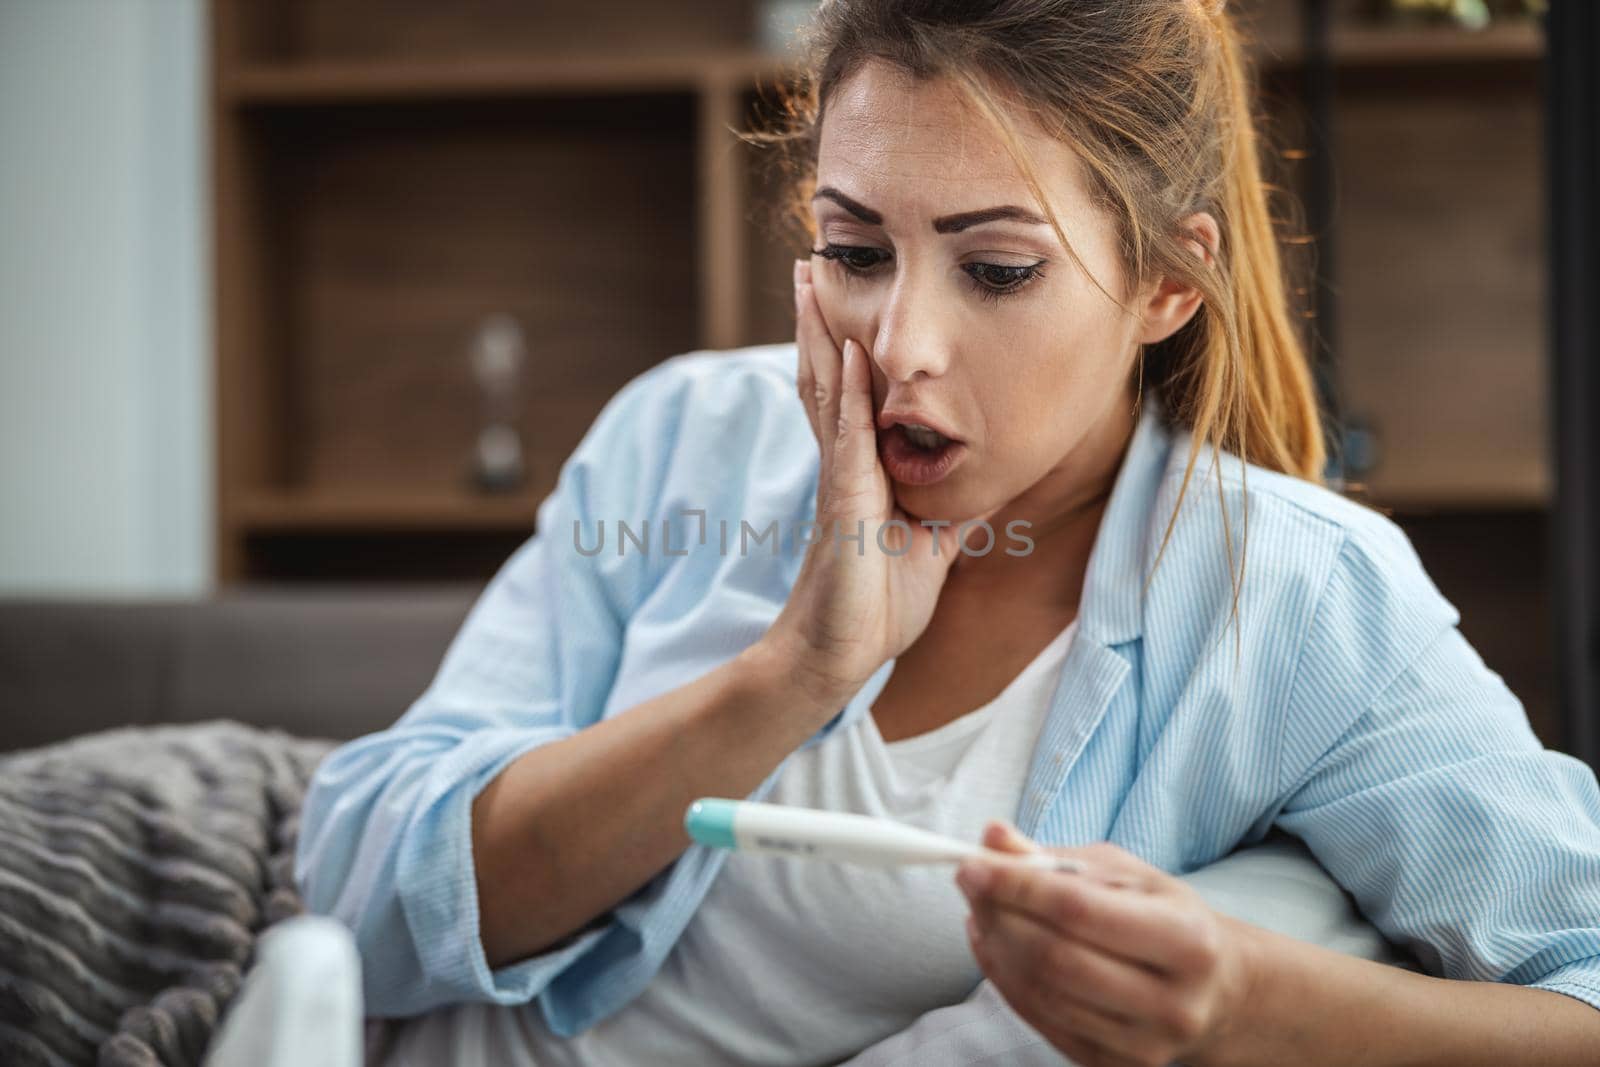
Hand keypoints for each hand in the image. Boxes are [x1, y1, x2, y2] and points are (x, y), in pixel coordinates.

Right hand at [764, 257, 981, 708]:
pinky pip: (846, 437)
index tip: (841, 292)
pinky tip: (849, 350)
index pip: (848, 392)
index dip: (842, 341)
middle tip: (810, 258)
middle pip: (825, 375)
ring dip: (820, 331)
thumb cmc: (877, 603)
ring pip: (825, 390)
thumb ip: (953, 505)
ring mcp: (839, 479)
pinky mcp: (845, 503)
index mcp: (860, 471)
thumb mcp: (933, 543)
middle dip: (818, 317)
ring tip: (813, 277)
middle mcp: (843, 464)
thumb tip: (990, 475)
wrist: (839, 654)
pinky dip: (847, 391)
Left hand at [955, 822, 1257, 1066]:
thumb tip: (992, 836)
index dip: (1017, 885)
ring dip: (996, 947)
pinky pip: (1040, 1021)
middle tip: (970, 882)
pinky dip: (1005, 980)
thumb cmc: (1167, 918)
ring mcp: (1142, 1045)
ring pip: (1042, 993)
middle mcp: (1171, 1003)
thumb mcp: (1127, 875)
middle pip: (1055, 958)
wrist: (1218, 993)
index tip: (972, 863)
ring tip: (981, 911)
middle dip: (999, 915)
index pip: (1079, 909)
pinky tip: (994, 946)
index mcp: (1186, 940)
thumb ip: (1057, 857)